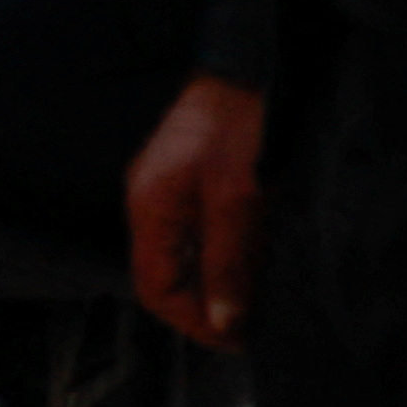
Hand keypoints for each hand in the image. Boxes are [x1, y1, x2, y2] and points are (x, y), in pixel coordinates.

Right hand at [125, 75, 266, 345]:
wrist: (236, 69)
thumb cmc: (231, 122)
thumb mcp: (235, 196)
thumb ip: (227, 260)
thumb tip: (223, 317)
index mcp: (150, 210)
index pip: (155, 288)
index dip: (190, 321)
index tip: (231, 338)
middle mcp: (150, 207)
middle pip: (168, 278)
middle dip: (206, 307)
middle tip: (248, 326)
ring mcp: (166, 196)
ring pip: (186, 260)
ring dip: (218, 283)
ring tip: (256, 299)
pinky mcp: (187, 187)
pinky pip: (199, 236)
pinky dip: (225, 255)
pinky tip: (253, 259)